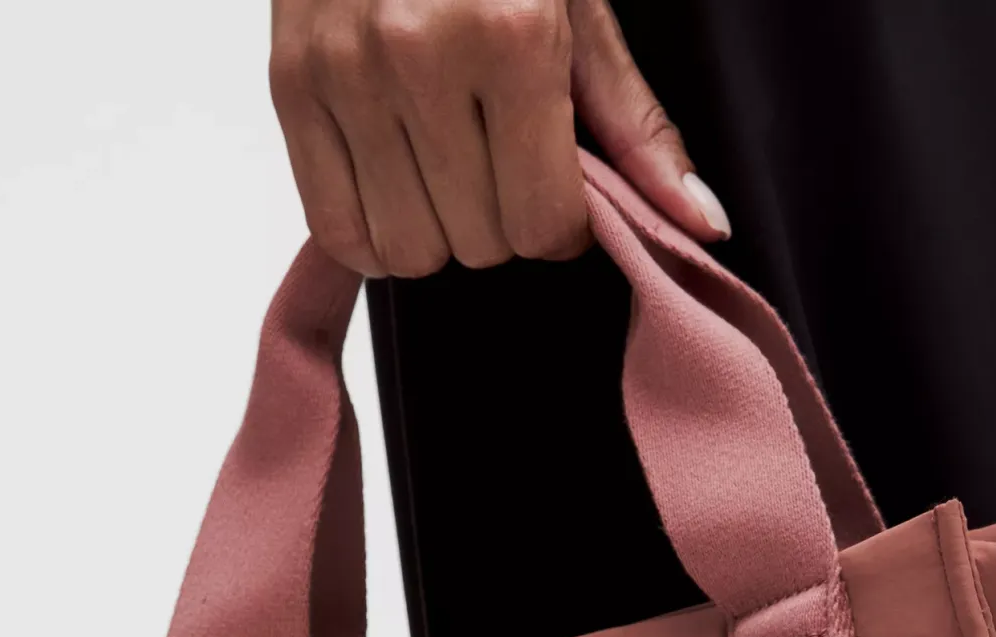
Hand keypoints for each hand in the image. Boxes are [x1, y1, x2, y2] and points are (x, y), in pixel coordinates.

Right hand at [269, 0, 731, 276]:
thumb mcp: (581, 13)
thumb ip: (637, 130)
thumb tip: (706, 226)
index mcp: (509, 36)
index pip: (541, 224)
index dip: (559, 226)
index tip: (554, 191)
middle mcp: (419, 55)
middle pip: (477, 245)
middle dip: (499, 222)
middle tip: (496, 163)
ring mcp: (345, 72)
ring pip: (408, 253)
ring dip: (436, 232)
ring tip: (444, 168)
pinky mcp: (289, 85)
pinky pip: (337, 233)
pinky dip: (372, 233)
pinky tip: (395, 182)